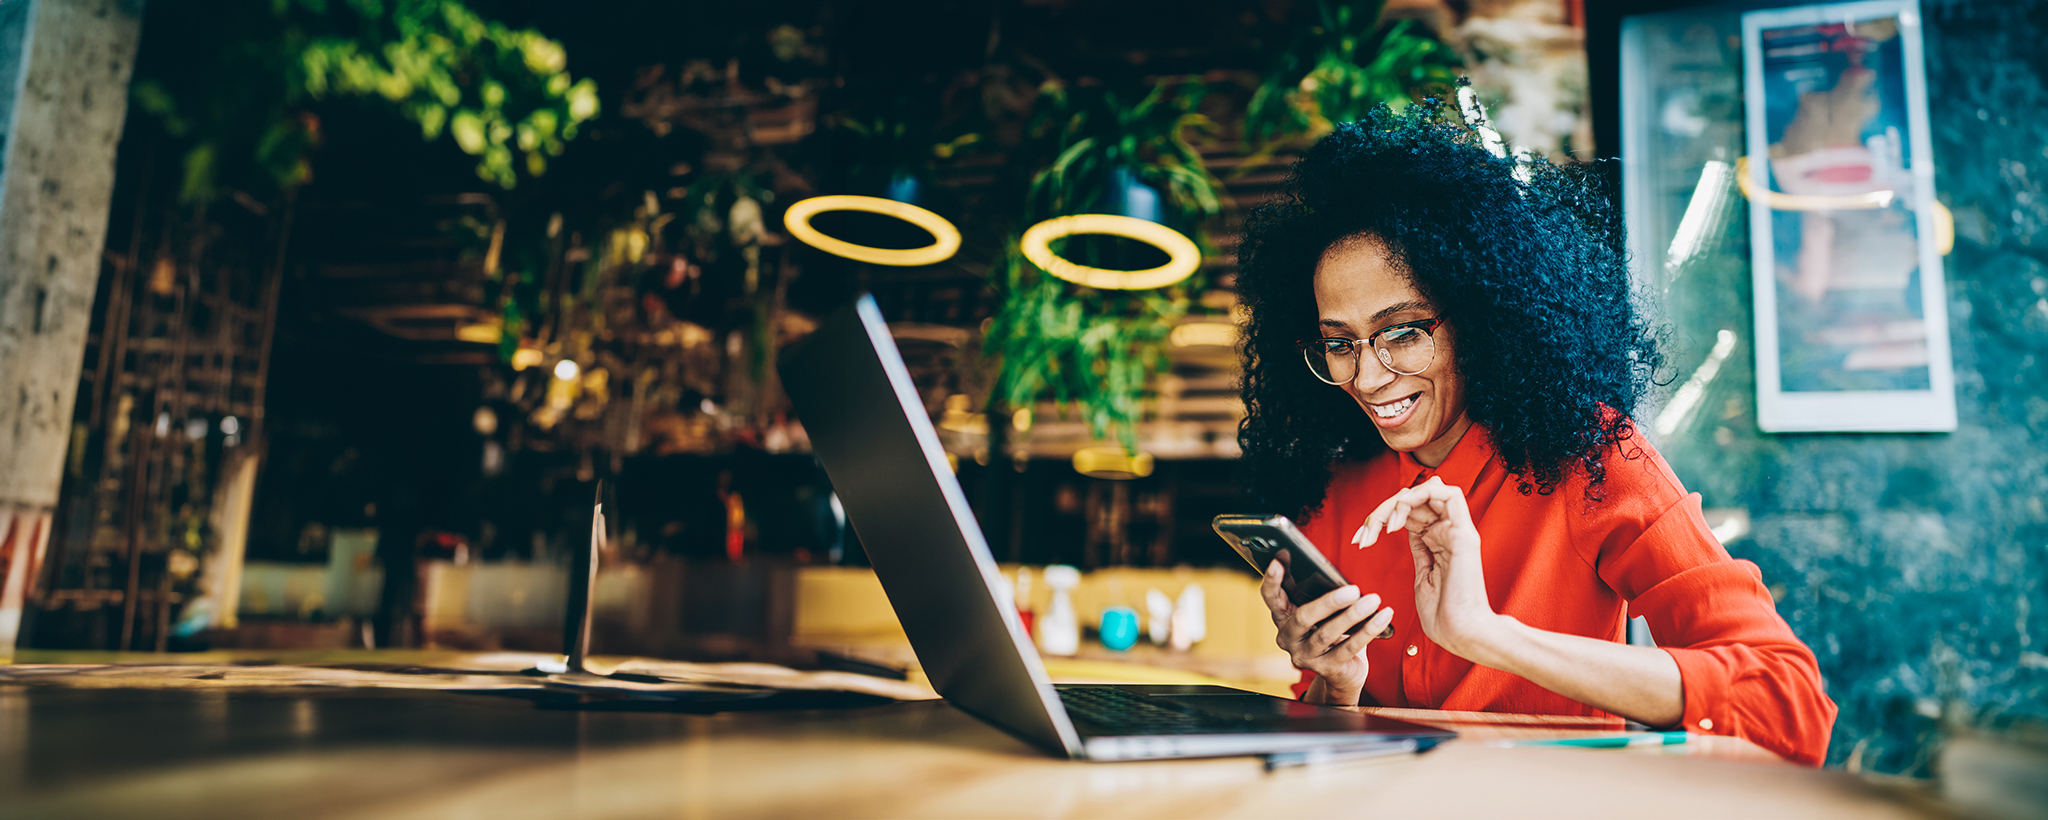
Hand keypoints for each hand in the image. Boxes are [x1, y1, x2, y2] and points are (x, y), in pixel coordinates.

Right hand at [1259, 559, 1394, 705]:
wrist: (1343, 672)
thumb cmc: (1333, 633)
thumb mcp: (1322, 613)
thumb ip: (1319, 595)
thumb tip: (1337, 574)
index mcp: (1283, 618)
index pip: (1272, 597)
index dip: (1273, 580)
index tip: (1279, 559)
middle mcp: (1288, 638)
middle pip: (1303, 618)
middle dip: (1329, 602)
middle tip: (1353, 590)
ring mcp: (1305, 656)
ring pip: (1327, 634)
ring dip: (1352, 615)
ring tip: (1373, 601)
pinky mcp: (1326, 669)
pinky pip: (1349, 648)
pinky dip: (1368, 630)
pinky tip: (1383, 617)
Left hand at [1355, 476, 1504, 658]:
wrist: (1462, 633)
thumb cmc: (1444, 615)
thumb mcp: (1423, 575)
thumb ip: (1419, 549)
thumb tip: (1407, 529)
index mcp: (1440, 541)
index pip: (1411, 512)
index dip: (1383, 517)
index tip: (1360, 539)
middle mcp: (1450, 532)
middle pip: (1416, 499)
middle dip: (1383, 510)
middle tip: (1366, 532)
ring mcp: (1458, 531)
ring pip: (1429, 490)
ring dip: (1398, 501)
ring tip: (1383, 525)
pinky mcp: (1464, 534)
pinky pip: (1448, 495)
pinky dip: (1418, 497)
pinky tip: (1400, 520)